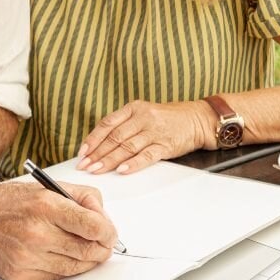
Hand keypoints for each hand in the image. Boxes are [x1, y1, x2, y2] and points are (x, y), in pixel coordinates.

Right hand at [0, 182, 116, 279]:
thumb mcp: (48, 186)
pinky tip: (61, 255)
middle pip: (88, 251)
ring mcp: (28, 257)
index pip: (92, 226)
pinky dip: (65, 268)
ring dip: (86, 260)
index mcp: (46, 206)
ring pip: (75, 267)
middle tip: (104, 243)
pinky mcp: (22, 275)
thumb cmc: (9, 201)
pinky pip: (57, 277)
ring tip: (85, 248)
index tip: (110, 233)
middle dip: (102, 248)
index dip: (108, 232)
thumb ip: (82, 197)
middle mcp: (37, 233)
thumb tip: (103, 218)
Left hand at [76, 100, 215, 174]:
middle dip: (97, 153)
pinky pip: (146, 156)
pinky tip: (121, 170)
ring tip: (97, 170)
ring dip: (109, 160)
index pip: (107, 123)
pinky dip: (133, 164)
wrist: (196, 119)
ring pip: (127, 147)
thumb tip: (99, 145)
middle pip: (115, 137)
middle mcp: (143, 118)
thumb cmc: (167, 119)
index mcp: (133, 108)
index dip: (93, 138)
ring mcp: (154, 131)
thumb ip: (123, 126)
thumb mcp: (143, 114)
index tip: (82, 152)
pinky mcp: (165, 145)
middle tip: (85, 165)